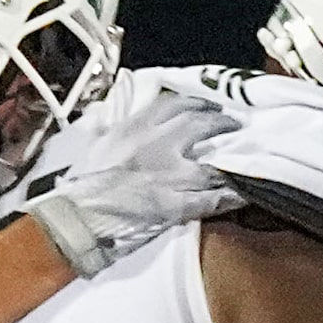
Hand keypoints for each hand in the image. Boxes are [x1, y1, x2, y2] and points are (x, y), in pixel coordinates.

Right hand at [31, 90, 242, 277]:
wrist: (76, 219)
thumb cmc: (81, 186)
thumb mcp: (96, 146)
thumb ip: (112, 130)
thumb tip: (116, 122)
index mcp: (134, 127)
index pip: (174, 103)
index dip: (197, 103)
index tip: (208, 106)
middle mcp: (157, 144)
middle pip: (201, 125)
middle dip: (222, 123)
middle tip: (236, 126)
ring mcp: (170, 175)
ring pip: (214, 163)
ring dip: (233, 161)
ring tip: (246, 160)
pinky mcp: (177, 205)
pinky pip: (214, 198)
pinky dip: (232, 195)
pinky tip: (245, 193)